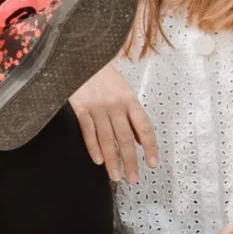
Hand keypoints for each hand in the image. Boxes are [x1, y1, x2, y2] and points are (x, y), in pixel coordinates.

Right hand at [68, 65, 157, 182]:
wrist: (81, 54)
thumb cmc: (102, 72)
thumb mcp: (122, 89)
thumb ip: (130, 112)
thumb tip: (138, 138)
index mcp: (129, 99)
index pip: (143, 127)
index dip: (149, 146)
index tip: (152, 163)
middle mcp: (115, 104)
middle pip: (125, 138)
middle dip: (130, 161)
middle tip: (133, 179)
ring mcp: (97, 107)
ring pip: (107, 139)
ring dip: (112, 160)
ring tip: (116, 176)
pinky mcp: (80, 107)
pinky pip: (88, 131)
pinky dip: (93, 146)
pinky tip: (98, 160)